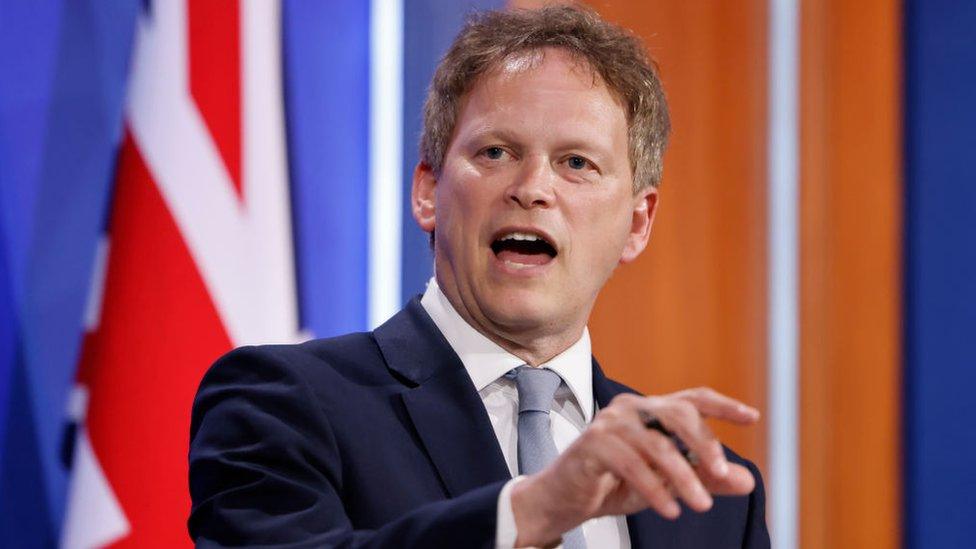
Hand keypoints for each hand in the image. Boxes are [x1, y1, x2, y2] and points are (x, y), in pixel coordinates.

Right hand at [510, 387, 759, 546]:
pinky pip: (632, 464)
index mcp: (651, 411)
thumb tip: (748, 480)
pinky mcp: (593, 444)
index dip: (723, 406)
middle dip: (705, 444)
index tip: (753, 418)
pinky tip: (670, 509)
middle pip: (679, 413)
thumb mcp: (668, 482)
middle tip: (723, 473)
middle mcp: (632, 409)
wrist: (566, 498)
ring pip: (658, 445)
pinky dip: (654, 489)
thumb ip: (706, 478)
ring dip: (683, 478)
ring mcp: (610, 423)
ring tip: (700, 505)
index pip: (692, 399)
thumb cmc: (615, 482)